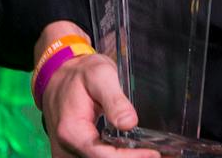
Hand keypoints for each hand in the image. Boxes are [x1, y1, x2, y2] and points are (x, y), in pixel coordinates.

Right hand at [39, 52, 157, 157]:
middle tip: (162, 154)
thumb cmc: (80, 73)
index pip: (104, 157)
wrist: (59, 74)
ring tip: (154, 153)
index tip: (154, 153)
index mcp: (72, 131)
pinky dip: (118, 156)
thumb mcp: (99, 75)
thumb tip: (129, 123)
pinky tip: (138, 152)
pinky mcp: (78, 152)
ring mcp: (71, 152)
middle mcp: (68, 147)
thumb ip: (114, 99)